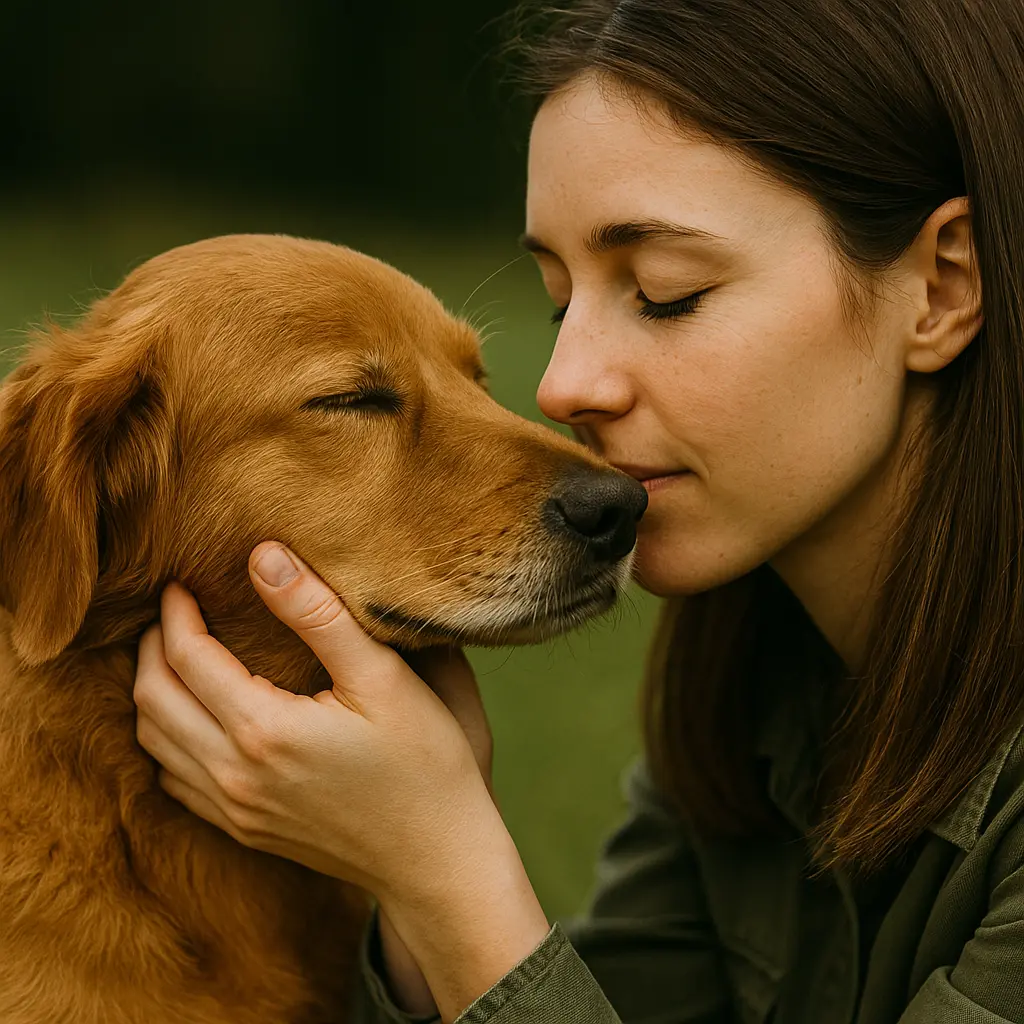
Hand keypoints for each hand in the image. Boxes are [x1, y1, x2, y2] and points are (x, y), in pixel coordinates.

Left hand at [133, 542, 547, 1019]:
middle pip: (152, 700)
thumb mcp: (381, 677)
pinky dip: (167, 739)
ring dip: (152, 693)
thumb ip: (318, 613)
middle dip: (152, 648)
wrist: (438, 857)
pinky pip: (175, 782)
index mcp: (264, 730)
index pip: (186, 658)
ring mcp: (235, 810)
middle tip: (173, 612)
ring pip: (154, 744)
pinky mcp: (244, 831)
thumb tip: (263, 556)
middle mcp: (234, 776)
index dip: (176, 614)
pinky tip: (193, 718)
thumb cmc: (424, 761)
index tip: (180, 582)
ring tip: (175, 655)